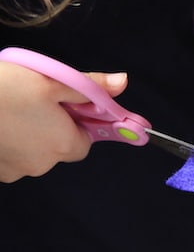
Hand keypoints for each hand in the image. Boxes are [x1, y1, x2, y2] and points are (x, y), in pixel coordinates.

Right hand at [0, 62, 126, 181]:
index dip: (78, 124)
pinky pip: (10, 158)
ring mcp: (14, 171)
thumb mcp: (53, 80)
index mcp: (63, 144)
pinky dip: (8, 144)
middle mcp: (42, 164)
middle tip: (36, 103)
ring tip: (12, 110)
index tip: (66, 106)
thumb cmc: (6, 88)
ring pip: (32, 154)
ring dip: (28, 136)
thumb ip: (91, 86)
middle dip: (52, 129)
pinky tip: (0, 122)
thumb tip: (123, 82)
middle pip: (58, 149)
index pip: (85, 142)